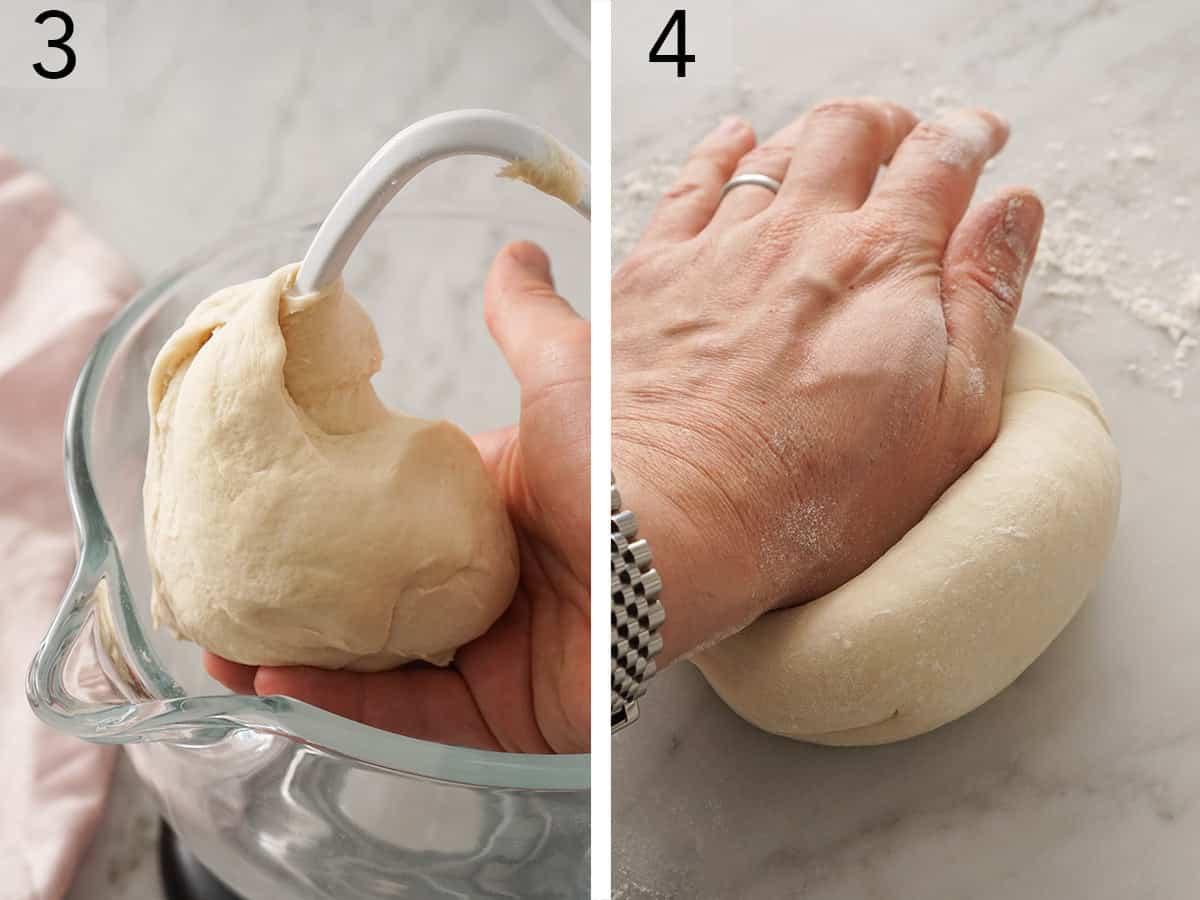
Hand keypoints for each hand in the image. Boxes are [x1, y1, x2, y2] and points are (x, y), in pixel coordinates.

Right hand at [207, 241, 589, 752]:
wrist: (683, 526)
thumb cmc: (620, 452)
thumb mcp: (557, 370)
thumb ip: (523, 317)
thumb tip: (516, 253)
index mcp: (477, 524)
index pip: (376, 537)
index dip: (313, 535)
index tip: (251, 524)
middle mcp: (478, 593)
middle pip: (365, 613)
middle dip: (292, 613)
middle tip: (217, 603)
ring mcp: (489, 656)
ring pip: (375, 675)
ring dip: (296, 667)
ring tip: (225, 651)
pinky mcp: (505, 712)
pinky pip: (413, 720)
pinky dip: (346, 708)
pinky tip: (280, 684)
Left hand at [612, 98, 1042, 664]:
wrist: (667, 520)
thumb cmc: (811, 494)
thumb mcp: (949, 416)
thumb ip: (985, 301)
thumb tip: (1014, 211)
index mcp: (882, 263)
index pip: (938, 161)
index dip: (968, 136)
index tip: (980, 136)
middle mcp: (797, 235)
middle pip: (848, 133)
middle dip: (887, 124)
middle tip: (902, 138)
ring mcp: (716, 248)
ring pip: (770, 152)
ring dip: (809, 137)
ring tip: (827, 145)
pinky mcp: (648, 272)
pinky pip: (685, 184)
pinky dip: (716, 152)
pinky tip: (731, 144)